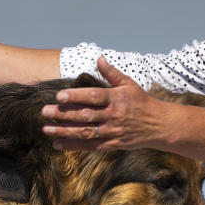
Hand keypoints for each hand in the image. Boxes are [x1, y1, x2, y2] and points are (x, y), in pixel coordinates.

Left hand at [41, 57, 164, 150]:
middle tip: (44, 111)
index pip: (93, 97)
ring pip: (85, 132)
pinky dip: (73, 146)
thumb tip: (99, 58)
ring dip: (64, 131)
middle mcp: (113, 115)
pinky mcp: (112, 144)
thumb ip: (112, 73)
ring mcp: (112, 131)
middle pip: (85, 115)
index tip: (59, 96)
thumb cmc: (142, 102)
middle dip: (63, 114)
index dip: (76, 96)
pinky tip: (57, 144)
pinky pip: (90, 146)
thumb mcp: (130, 84)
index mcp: (117, 98)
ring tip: (46, 129)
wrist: (159, 126)